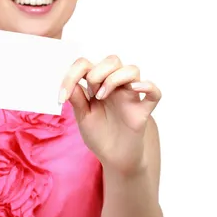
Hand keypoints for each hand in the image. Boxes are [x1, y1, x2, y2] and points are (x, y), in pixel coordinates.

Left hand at [59, 55, 161, 173]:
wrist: (114, 157)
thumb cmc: (99, 134)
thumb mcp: (83, 116)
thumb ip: (77, 99)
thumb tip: (70, 83)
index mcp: (97, 85)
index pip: (87, 65)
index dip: (71, 75)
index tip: (61, 97)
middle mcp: (115, 86)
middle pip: (112, 60)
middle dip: (97, 72)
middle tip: (91, 94)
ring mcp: (130, 96)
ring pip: (132, 69)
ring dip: (114, 78)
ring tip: (102, 97)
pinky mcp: (143, 110)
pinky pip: (154, 92)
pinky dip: (148, 86)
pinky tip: (135, 89)